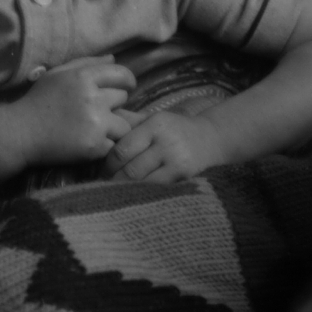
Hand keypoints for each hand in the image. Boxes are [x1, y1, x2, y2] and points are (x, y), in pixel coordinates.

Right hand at [16, 56, 134, 163]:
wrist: (19, 134)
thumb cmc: (37, 102)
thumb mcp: (57, 75)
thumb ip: (86, 63)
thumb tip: (113, 58)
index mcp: (83, 77)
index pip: (121, 74)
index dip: (126, 81)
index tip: (124, 88)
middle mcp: (92, 98)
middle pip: (124, 98)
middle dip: (114, 104)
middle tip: (99, 111)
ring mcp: (95, 123)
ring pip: (124, 124)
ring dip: (114, 128)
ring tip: (97, 130)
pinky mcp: (94, 146)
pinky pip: (114, 144)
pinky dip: (105, 146)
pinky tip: (90, 143)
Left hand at [105, 110, 229, 182]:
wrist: (211, 138)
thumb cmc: (175, 129)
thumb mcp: (153, 119)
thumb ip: (129, 121)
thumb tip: (100, 120)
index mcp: (155, 125)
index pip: (122, 149)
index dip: (108, 163)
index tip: (101, 170)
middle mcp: (165, 142)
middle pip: (130, 168)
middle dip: (113, 179)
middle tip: (105, 184)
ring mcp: (176, 160)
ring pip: (141, 181)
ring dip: (125, 188)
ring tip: (116, 190)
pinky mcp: (183, 175)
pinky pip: (156, 188)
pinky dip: (142, 191)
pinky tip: (136, 192)